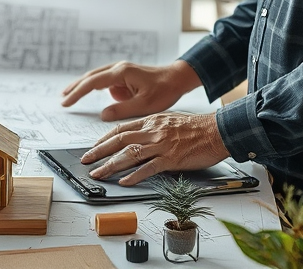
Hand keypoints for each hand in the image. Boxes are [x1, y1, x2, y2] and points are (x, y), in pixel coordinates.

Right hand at [61, 60, 202, 121]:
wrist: (178, 78)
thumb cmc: (164, 90)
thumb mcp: (143, 105)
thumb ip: (121, 110)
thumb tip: (102, 115)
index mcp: (121, 72)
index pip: (92, 82)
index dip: (77, 93)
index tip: (66, 102)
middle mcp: (119, 68)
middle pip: (91, 76)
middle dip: (76, 87)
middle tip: (62, 98)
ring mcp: (122, 71)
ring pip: (98, 78)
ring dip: (86, 87)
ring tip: (73, 97)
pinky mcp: (126, 76)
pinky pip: (109, 83)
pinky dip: (101, 89)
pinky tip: (110, 102)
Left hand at [81, 112, 228, 184]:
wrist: (217, 130)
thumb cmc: (197, 127)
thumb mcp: (170, 120)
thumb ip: (153, 128)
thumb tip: (139, 137)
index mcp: (152, 121)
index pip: (121, 129)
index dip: (104, 139)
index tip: (93, 147)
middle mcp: (153, 131)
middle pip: (119, 140)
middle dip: (99, 151)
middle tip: (86, 160)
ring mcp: (161, 144)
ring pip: (129, 154)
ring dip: (111, 165)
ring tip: (98, 173)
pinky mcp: (171, 158)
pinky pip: (149, 167)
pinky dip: (134, 175)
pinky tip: (124, 181)